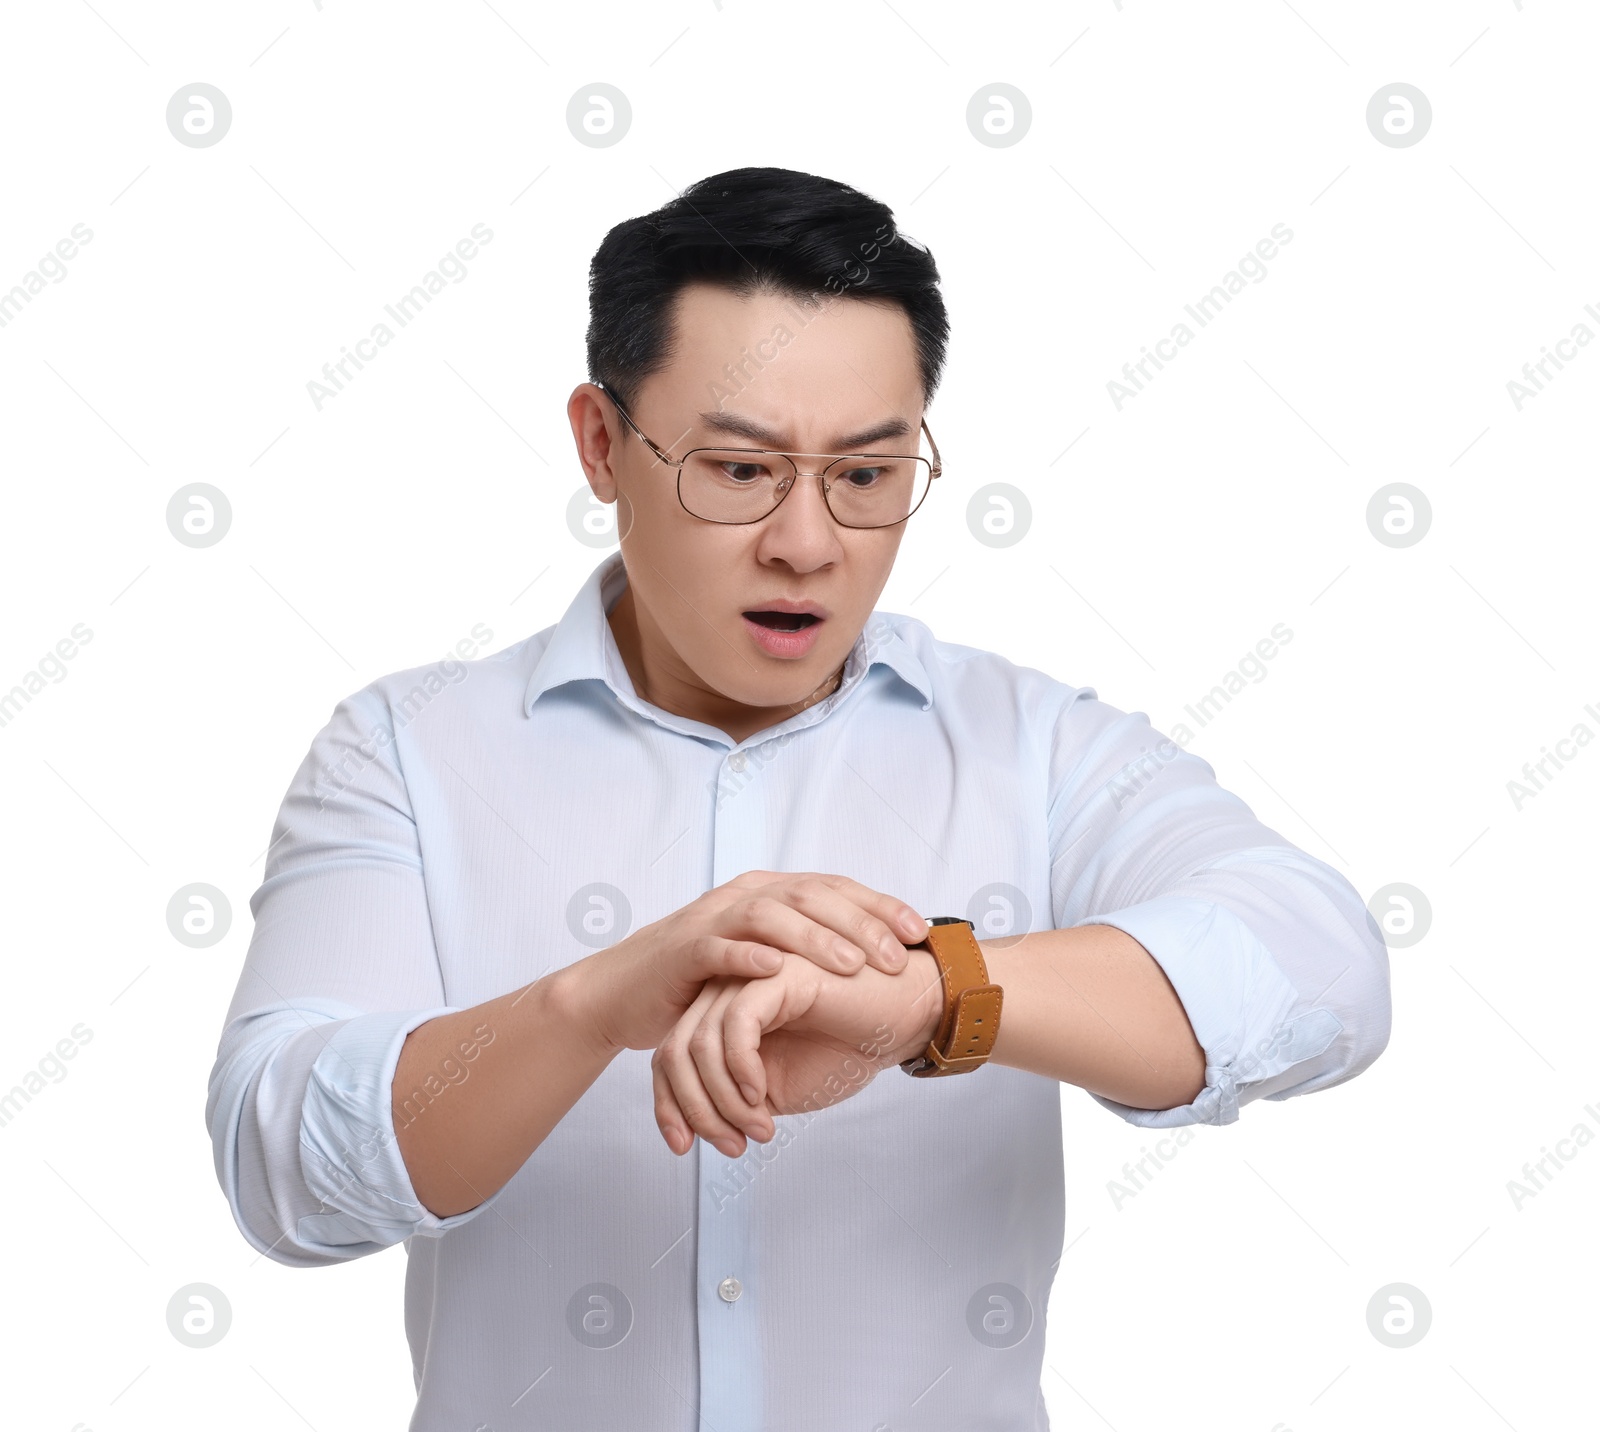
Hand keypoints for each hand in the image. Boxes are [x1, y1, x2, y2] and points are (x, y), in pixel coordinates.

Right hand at [562, 870, 927, 1057]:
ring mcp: (713, 919)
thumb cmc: (704, 982)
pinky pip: (718, 947)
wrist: (625, 992)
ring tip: (850, 965)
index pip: (835, 888)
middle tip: (895, 955)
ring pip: (771, 916)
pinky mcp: (683, 950)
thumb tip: (876, 957)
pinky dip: (747, 955)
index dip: (880, 906)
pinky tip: (776, 969)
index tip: (921, 932)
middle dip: (859, 923)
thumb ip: (808, 950)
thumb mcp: (765, 959)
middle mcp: (746, 895)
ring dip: (814, 938)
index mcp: (772, 893)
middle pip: (811, 896)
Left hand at [651, 947, 944, 1157]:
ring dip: (723, 1101)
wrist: (904, 1019)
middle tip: (730, 1146)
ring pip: (700, 1043)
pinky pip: (736, 1026)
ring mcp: (750, 976)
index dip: (668, 1105)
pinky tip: (762, 1094)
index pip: (672, 1054)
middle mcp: (728, 987)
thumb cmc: (849, 1046)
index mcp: (724, 1009)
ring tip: (759, 1128)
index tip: (682, 1147)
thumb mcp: (779, 1087)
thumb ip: (736, 1097)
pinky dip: (740, 1070)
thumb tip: (698, 1124)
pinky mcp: (778, 974)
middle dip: (695, 1110)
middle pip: (676, 1051)